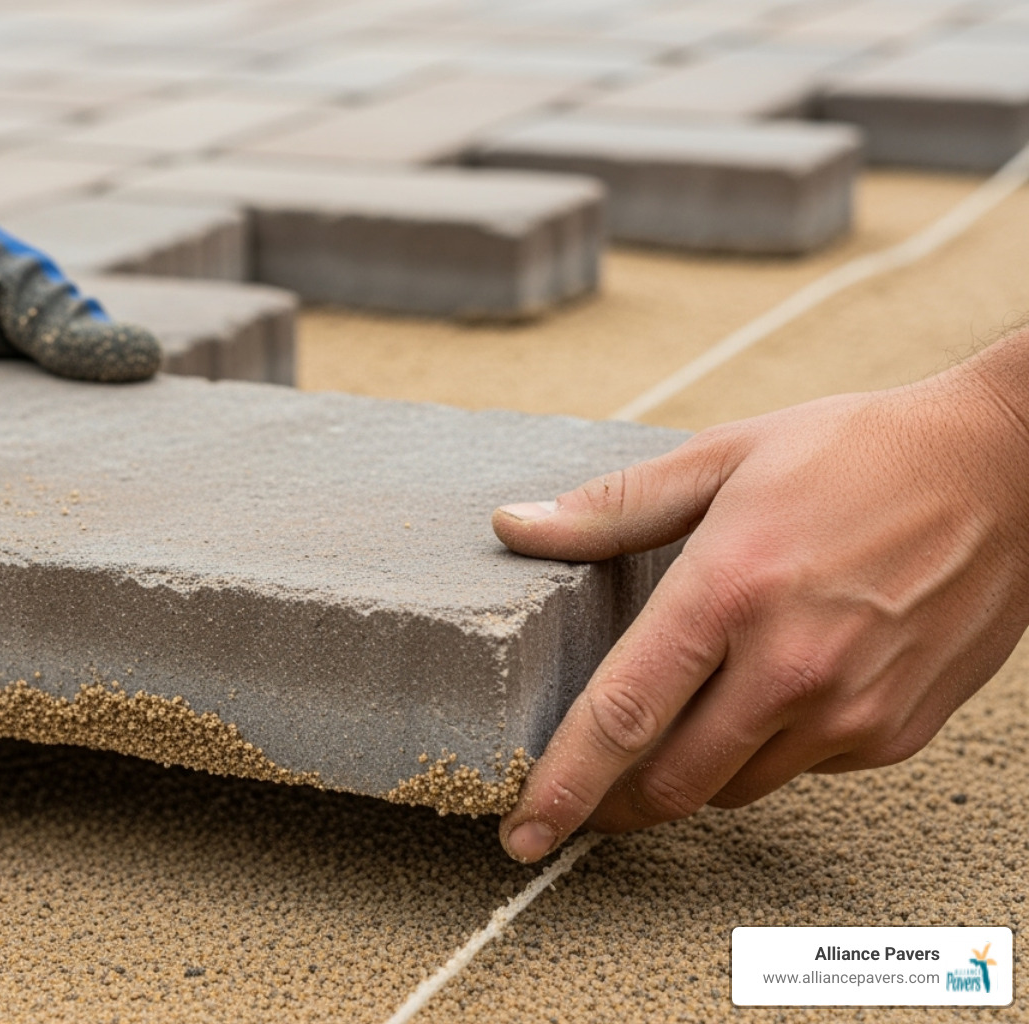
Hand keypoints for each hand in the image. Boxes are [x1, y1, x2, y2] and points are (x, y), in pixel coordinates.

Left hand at [490, 337, 1028, 860]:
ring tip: (665, 737)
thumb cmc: (856, 452)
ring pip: (733, 786)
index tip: (522, 831)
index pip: (622, 716)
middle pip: (672, 781)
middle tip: (576, 801)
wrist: (1007, 466)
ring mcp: (852, 710)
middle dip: (612, 805)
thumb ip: (611, 508)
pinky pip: (800, 768)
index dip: (563, 785)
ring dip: (687, 776)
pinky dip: (763, 749)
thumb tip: (513, 525)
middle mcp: (792, 667)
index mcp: (731, 591)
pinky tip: (765, 695)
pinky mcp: (895, 733)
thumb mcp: (723, 457)